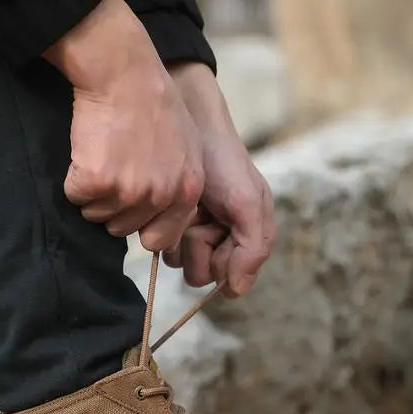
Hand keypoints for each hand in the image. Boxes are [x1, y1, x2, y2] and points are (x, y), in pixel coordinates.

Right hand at [44, 0, 204, 253]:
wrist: (123, 71)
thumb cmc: (153, 102)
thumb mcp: (187, 148)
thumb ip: (179, 188)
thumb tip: (164, 224)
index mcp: (187, 192)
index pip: (159, 239)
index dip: (140, 225)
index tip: (131, 206)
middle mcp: (161, 196)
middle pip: (122, 229)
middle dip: (113, 205)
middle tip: (114, 166)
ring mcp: (128, 190)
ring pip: (97, 215)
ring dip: (93, 192)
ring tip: (103, 154)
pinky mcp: (96, 181)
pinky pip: (75, 197)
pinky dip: (74, 178)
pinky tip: (87, 150)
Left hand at [165, 62, 275, 295]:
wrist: (185, 121)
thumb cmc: (222, 161)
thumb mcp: (247, 201)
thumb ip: (253, 247)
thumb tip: (238, 292)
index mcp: (245, 238)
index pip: (230, 277)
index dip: (222, 260)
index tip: (218, 232)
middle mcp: (218, 240)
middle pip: (201, 274)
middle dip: (198, 247)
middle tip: (200, 215)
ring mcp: (190, 233)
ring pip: (178, 262)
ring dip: (178, 238)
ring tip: (184, 204)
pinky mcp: (164, 224)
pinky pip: (159, 246)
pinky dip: (161, 228)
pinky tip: (166, 204)